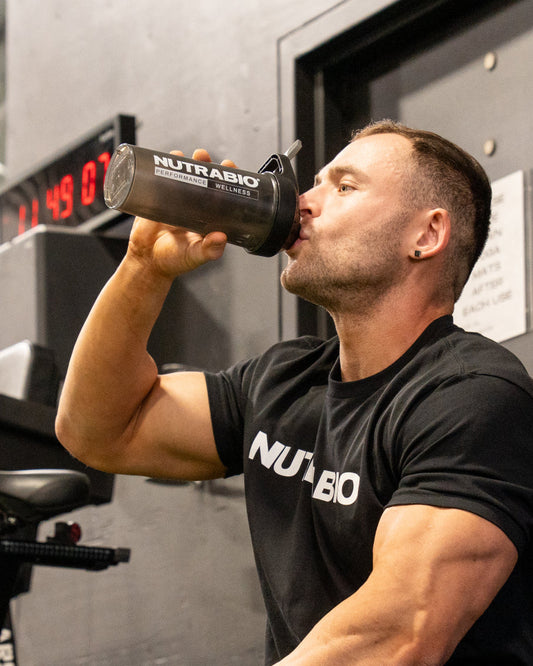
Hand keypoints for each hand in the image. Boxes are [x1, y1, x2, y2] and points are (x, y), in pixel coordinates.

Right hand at [127, 148, 235, 279]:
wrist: (146, 262)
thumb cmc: (174, 261)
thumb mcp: (194, 256)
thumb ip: (209, 250)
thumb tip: (221, 238)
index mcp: (208, 216)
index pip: (221, 192)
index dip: (226, 178)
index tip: (229, 167)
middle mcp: (193, 205)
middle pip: (201, 178)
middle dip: (204, 164)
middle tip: (202, 157)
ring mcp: (174, 200)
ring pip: (180, 175)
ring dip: (182, 161)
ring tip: (180, 155)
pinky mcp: (156, 199)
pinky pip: (159, 179)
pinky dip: (160, 167)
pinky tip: (161, 159)